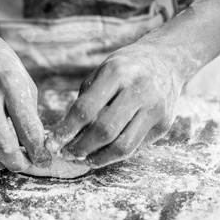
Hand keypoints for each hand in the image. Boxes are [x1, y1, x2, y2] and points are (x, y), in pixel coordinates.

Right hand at [0, 3, 50, 171]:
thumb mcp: (21, 79)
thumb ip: (28, 112)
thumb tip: (35, 144)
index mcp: (9, 85)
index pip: (28, 130)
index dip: (39, 152)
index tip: (45, 160)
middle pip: (4, 148)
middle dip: (20, 164)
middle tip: (27, 165)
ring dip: (0, 164)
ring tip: (9, 161)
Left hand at [46, 43, 184, 167]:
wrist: (168, 60)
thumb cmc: (126, 68)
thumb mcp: (102, 72)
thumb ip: (85, 101)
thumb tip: (65, 134)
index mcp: (116, 73)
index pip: (85, 109)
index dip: (66, 130)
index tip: (52, 143)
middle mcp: (138, 90)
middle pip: (104, 131)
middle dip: (80, 148)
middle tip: (66, 154)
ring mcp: (155, 109)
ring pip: (123, 146)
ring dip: (98, 158)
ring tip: (82, 160)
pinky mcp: (164, 125)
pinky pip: (135, 147)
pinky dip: (114, 155)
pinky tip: (101, 155)